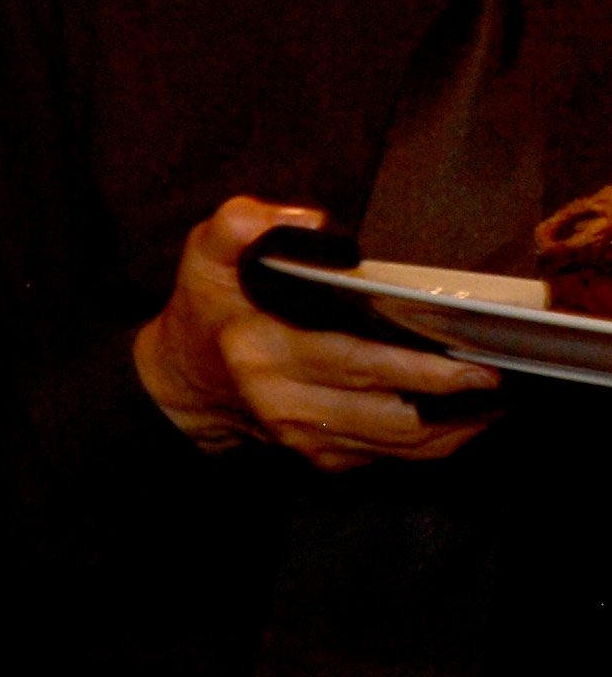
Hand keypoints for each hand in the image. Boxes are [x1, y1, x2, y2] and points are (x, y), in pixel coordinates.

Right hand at [132, 197, 499, 468]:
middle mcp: (285, 402)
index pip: (351, 361)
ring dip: (453, 426)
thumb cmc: (206, 308)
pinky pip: (393, 457)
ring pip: (399, 443)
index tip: (468, 358)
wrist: (182, 382)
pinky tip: (461, 416)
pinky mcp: (322, 459)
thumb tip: (310, 218)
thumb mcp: (204, 253)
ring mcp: (305, 438)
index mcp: (261, 349)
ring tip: (491, 398)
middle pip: (388, 411)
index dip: (416, 366)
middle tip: (494, 374)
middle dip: (449, 397)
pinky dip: (435, 442)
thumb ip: (240, 223)